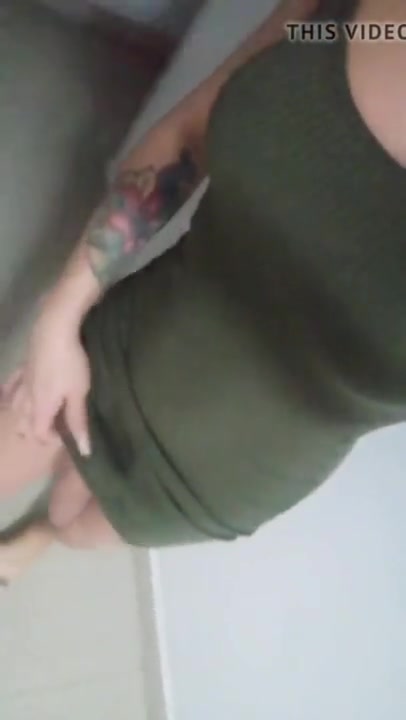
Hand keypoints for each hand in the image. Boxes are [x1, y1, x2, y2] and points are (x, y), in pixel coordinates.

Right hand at [3, 302, 91, 455]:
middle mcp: (26, 398)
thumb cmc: (70, 363)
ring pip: (14, 406)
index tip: (65, 437)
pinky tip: (10, 394)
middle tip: (51, 430)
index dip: (50, 440)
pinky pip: (12, 383)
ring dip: (21, 417)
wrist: (54, 329)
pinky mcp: (23, 365)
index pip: (38, 434)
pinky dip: (10, 393)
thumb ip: (78, 421)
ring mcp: (22, 381)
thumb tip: (84, 451)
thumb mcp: (79, 393)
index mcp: (41, 408)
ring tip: (34, 417)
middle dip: (33, 432)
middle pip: (22, 424)